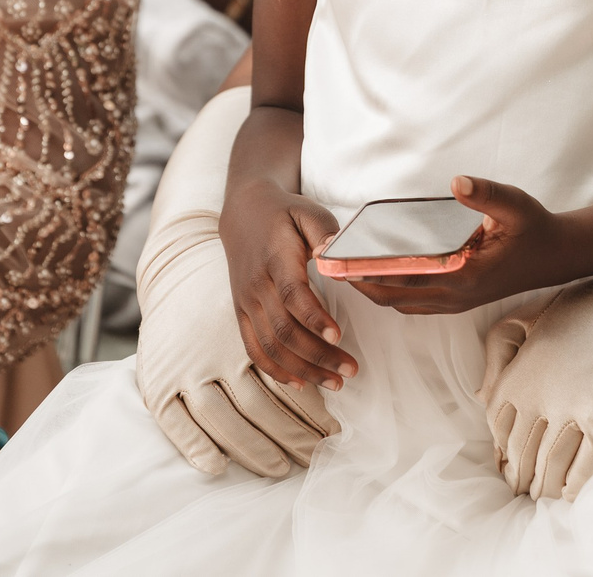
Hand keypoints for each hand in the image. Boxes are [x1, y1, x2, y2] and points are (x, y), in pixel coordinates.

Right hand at [136, 210, 336, 478]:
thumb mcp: (308, 210)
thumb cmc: (284, 212)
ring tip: (336, 382)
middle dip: (318, 356)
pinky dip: (276, 370)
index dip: (314, 318)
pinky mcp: (242, 313)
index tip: (340, 334)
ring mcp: (246, 303)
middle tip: (351, 370)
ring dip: (303, 369)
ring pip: (270, 347)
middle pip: (284, 330)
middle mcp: (256, 286)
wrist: (243, 212)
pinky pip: (254, 349)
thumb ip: (325, 231)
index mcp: (275, 259)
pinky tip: (302, 383)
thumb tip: (336, 254)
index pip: (293, 295)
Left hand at [346, 177, 571, 316]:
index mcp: (464, 275)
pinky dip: (389, 293)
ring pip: (400, 304)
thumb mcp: (515, 205)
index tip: (340, 262)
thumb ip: (486, 194)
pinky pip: (412, 304)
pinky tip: (376, 276)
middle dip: (359, 283)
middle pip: (393, 297)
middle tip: (328, 265)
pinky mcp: (456, 300)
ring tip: (343, 269)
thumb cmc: (533, 229)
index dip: (369, 271)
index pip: (405, 277)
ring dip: (372, 290)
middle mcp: (455, 295)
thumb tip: (457, 182)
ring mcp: (455, 302)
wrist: (555, 256)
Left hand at [477, 264, 592, 499]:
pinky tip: (571, 493)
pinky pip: (584, 470)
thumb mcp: (540, 311)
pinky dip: (574, 488)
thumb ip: (502, 348)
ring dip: (545, 487)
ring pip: (550, 466)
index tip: (508, 462)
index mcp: (524, 365)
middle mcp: (543, 392)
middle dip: (522, 475)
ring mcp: (577, 409)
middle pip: (523, 452)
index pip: (500, 424)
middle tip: (525, 489)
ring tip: (546, 494)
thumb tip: (480, 396)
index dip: (502, 448)